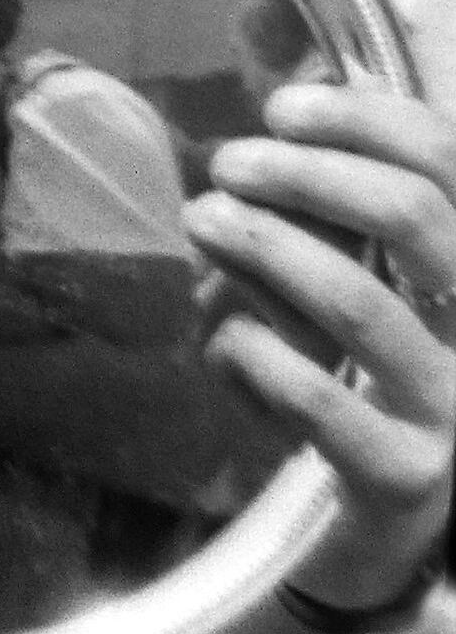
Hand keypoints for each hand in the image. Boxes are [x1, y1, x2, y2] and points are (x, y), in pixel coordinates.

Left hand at [187, 81, 455, 613]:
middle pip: (412, 216)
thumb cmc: (363, 371)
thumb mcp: (360, 277)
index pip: (447, 162)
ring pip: (358, 302)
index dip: (366, 119)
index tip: (283, 108)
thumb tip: (290, 110)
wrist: (387, 525)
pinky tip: (225, 336)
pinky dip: (257, 354)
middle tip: (228, 161)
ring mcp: (454, 409)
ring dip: (266, 247)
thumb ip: (337, 210)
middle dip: (307, 173)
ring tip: (202, 218)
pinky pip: (319, 398)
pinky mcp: (403, 476)